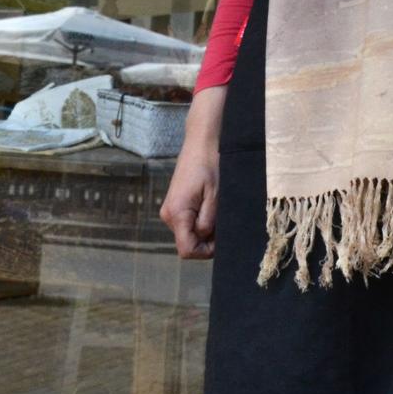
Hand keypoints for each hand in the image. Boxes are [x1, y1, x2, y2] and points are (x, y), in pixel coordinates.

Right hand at [160, 85, 226, 258]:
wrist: (201, 142)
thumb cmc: (210, 165)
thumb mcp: (215, 196)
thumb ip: (209, 222)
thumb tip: (206, 239)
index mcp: (177, 213)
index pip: (187, 250)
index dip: (206, 252)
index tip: (222, 240)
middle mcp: (168, 215)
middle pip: (188, 243)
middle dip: (207, 240)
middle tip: (223, 222)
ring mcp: (170, 210)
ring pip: (189, 233)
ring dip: (205, 229)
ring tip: (218, 210)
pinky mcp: (175, 204)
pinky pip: (188, 223)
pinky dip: (201, 221)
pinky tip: (211, 206)